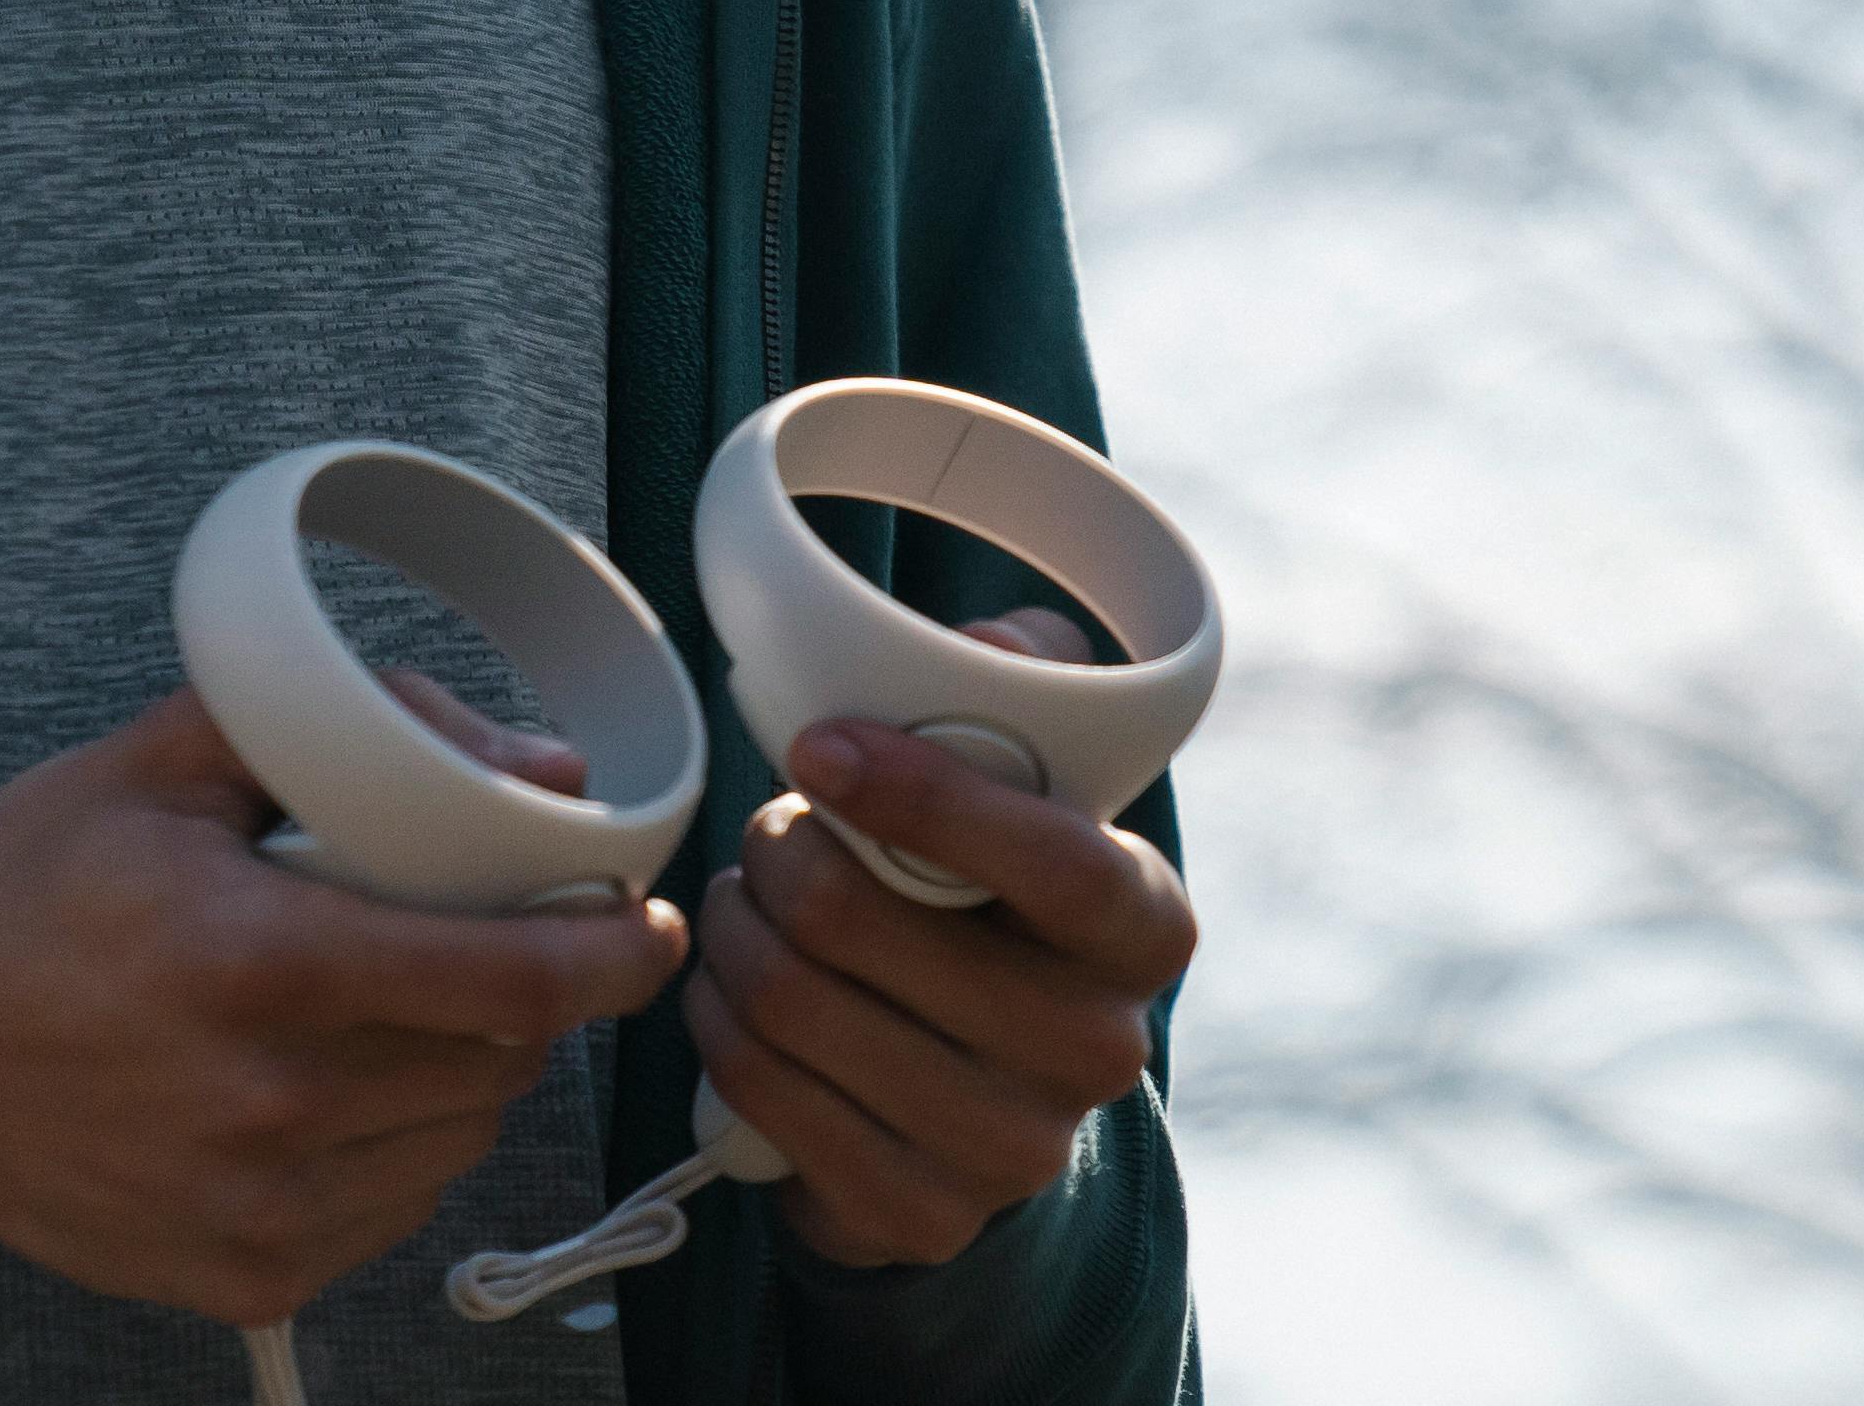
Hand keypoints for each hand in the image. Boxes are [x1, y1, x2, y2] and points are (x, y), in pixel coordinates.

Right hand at [0, 682, 687, 1325]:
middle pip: (498, 1060)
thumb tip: (539, 764)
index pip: (510, 980)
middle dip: (525, 996)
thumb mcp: (175, 757)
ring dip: (466, 1072)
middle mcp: (272, 1102)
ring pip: (458, 1140)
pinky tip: (340, 1090)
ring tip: (396, 1010)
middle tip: (491, 942)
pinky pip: (395, 1210)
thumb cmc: (37, 882)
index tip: (648, 927)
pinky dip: (400, 1148)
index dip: (610, 956)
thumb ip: (360, 732)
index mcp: (261, 961)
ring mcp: (260, 1204)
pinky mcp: (244, 1275)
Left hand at [687, 612, 1199, 1269]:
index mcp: (1146, 926)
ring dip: (732, 932)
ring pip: (792, 1004)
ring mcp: (1013, 1149)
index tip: (818, 749)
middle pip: (862, 926)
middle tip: (770, 833)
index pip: (1054, 863)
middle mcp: (1100, 1050)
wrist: (991, 1087)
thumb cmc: (997, 894)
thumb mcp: (1036, 778)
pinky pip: (762, 1092)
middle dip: (778, 854)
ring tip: (744, 905)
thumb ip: (1026, 679)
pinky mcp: (918, 1216)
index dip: (923, 797)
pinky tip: (732, 990)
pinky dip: (717, 1022)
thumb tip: (988, 647)